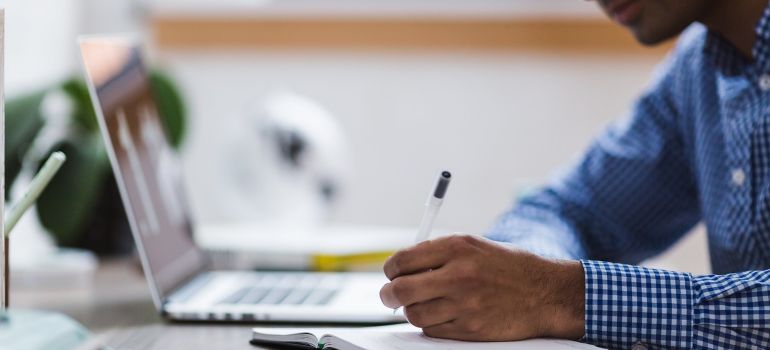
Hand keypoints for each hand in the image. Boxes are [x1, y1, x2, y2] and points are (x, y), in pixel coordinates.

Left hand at [379, 234, 584, 340]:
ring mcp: (464, 304)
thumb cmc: (509, 267)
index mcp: (457, 247)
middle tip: (390, 295)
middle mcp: (458, 274)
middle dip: (389, 294)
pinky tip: (443, 315)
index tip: (392, 273)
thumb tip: (402, 268)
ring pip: (413, 314)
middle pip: (400, 290)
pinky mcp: (470, 329)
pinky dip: (431, 325)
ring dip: (412, 311)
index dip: (391, 269)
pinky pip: (432, 331)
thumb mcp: (474, 246)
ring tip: (423, 304)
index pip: (402, 260)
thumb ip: (438, 253)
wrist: (546, 293)